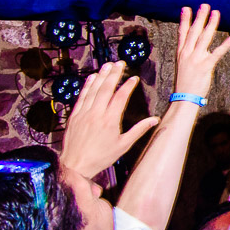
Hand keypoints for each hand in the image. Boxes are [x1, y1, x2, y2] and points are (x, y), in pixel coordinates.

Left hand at [60, 61, 158, 178]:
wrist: (76, 165)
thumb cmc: (100, 157)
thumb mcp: (123, 145)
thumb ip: (139, 130)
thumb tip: (154, 121)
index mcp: (110, 121)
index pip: (120, 97)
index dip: (128, 85)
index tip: (133, 78)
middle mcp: (96, 114)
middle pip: (106, 88)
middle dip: (114, 74)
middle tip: (120, 63)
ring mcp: (84, 113)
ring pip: (93, 89)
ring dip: (101, 76)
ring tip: (107, 65)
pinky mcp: (75, 115)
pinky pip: (82, 96)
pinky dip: (87, 85)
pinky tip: (92, 77)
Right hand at [173, 4, 229, 99]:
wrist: (184, 98)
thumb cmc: (185, 82)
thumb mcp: (183, 65)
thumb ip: (190, 54)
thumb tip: (200, 46)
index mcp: (181, 53)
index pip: (182, 33)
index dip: (184, 20)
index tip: (186, 8)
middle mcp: (187, 53)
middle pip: (194, 31)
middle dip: (200, 17)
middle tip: (205, 5)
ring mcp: (196, 59)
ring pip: (204, 38)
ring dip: (211, 25)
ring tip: (216, 13)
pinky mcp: (205, 67)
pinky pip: (216, 54)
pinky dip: (224, 46)